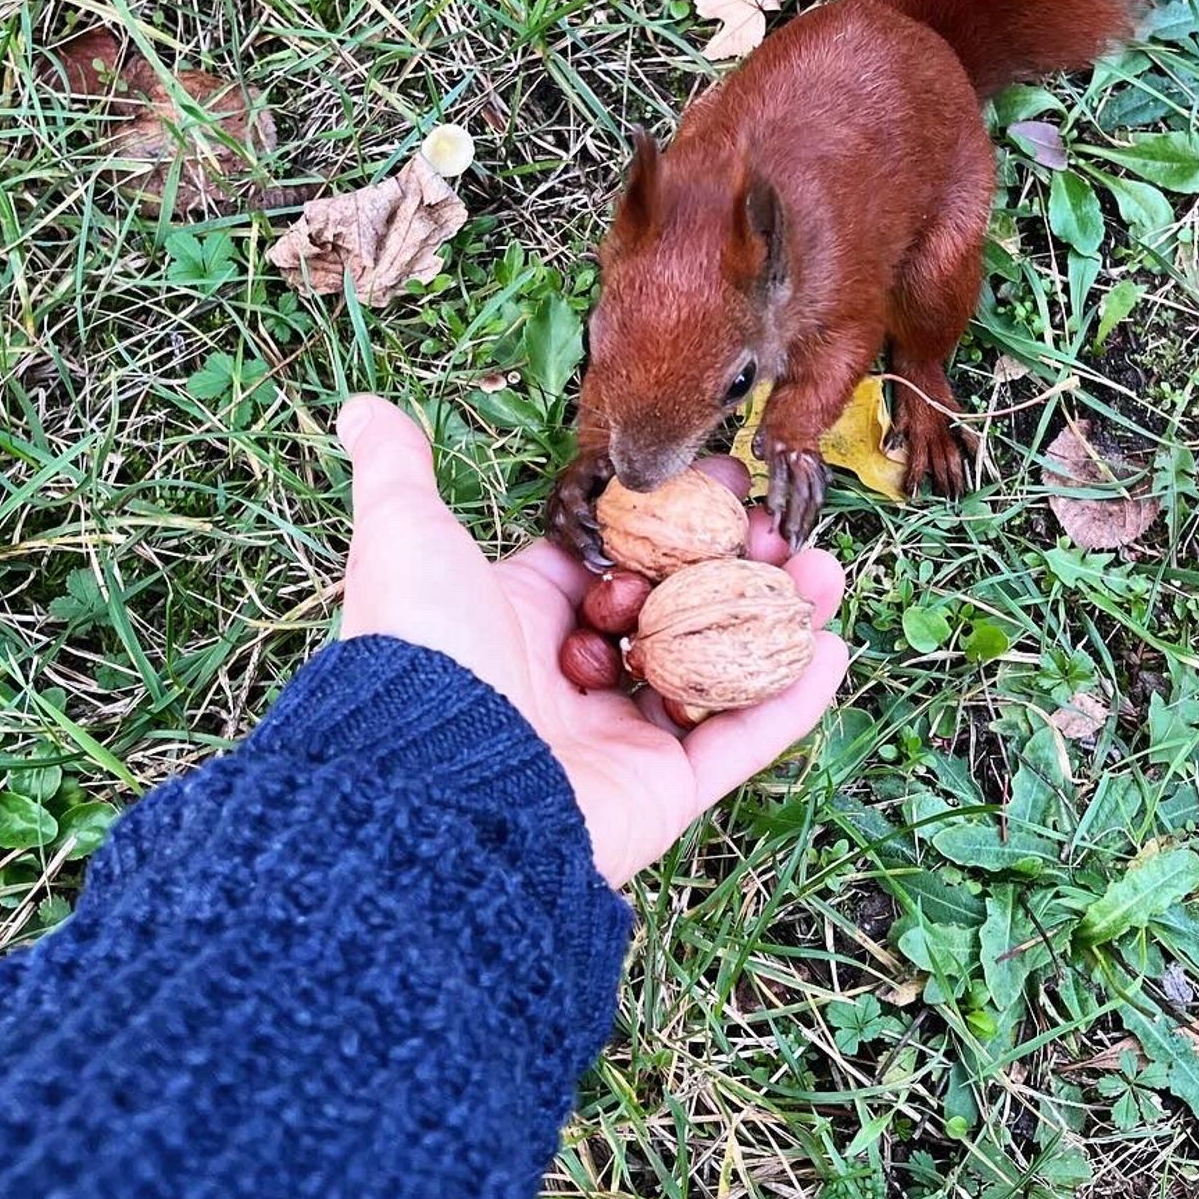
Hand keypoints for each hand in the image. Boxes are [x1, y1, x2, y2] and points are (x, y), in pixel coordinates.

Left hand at [334, 397, 849, 886]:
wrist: (432, 783)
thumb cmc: (423, 649)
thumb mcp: (404, 536)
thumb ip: (398, 471)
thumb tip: (364, 408)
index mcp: (524, 618)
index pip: (614, 559)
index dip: (670, 518)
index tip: (725, 474)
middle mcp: (575, 680)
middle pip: (678, 611)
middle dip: (739, 565)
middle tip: (784, 523)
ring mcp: (623, 739)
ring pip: (721, 669)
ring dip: (778, 621)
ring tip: (825, 569)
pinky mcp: (663, 791)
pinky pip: (741, 741)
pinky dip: (792, 700)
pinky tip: (834, 648)